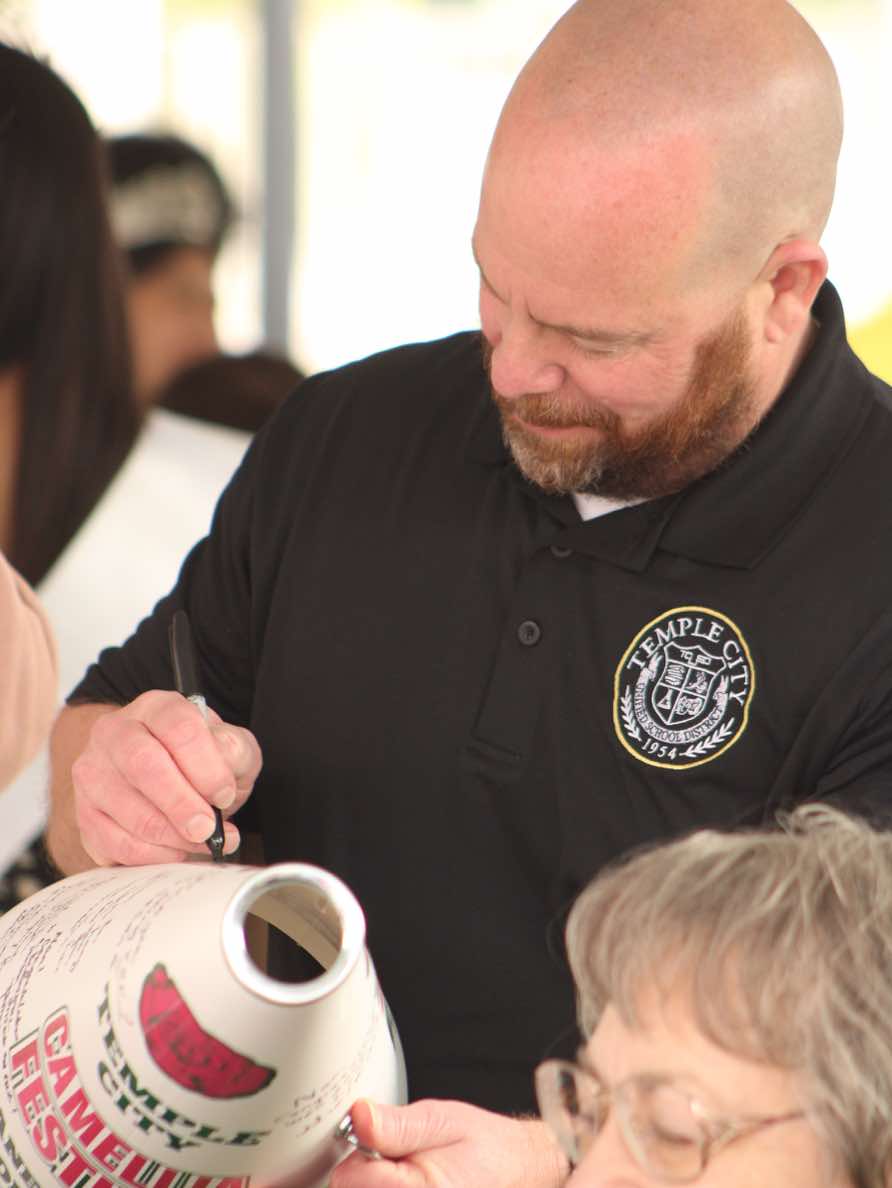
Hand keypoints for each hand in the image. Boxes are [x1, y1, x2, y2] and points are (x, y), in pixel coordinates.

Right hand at [70, 690, 261, 865]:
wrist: (169, 780)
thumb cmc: (202, 762)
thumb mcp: (231, 747)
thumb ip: (234, 751)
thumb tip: (222, 770)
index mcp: (157, 708)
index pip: (178, 727)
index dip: (206, 766)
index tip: (224, 794)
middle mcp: (116, 732)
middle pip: (143, 764)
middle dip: (180, 803)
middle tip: (207, 828)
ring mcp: (93, 772)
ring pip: (127, 810)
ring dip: (171, 836)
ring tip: (201, 842)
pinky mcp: (84, 813)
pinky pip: (114, 842)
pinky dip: (152, 855)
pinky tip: (176, 851)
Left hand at [322, 1099, 568, 1187]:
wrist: (519, 1174)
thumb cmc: (485, 1150)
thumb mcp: (442, 1120)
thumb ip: (395, 1124)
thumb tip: (358, 1116)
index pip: (349, 1177)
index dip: (357, 1154)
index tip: (375, 1142)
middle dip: (362, 1176)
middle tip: (394, 1161)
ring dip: (371, 1186)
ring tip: (401, 1175)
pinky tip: (400, 1185)